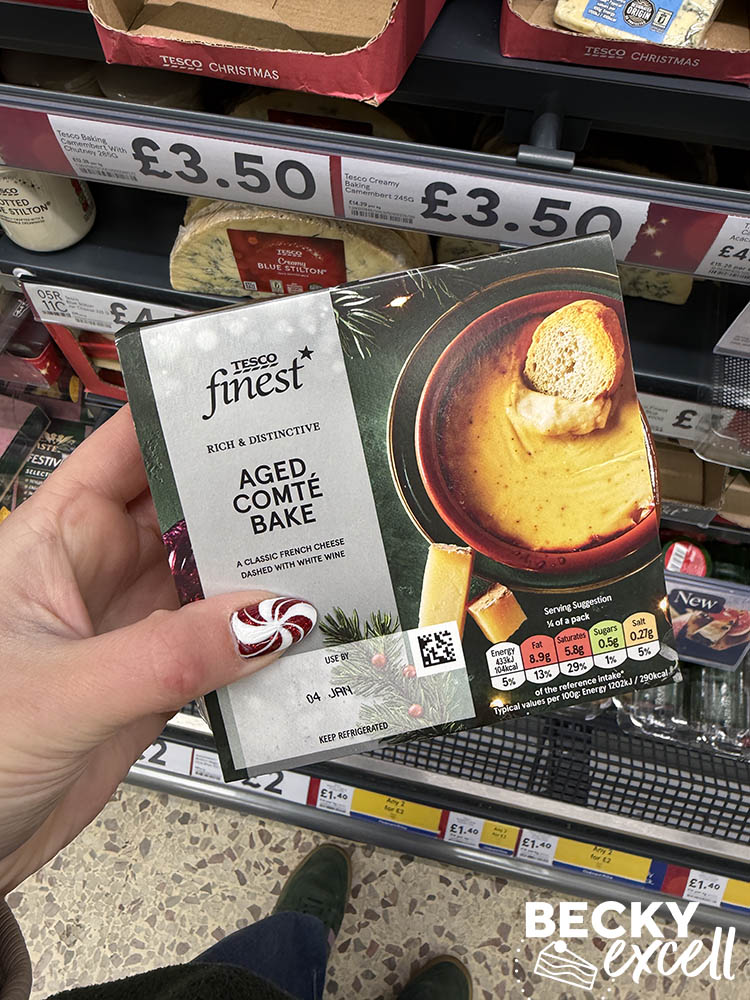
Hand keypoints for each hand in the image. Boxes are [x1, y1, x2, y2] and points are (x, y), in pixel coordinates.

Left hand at [0, 406, 314, 894]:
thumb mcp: (63, 688)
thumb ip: (170, 654)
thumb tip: (276, 617)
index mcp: (60, 536)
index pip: (127, 449)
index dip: (187, 416)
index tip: (257, 400)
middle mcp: (102, 569)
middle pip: (188, 511)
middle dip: (248, 495)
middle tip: (327, 480)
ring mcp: (133, 624)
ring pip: (212, 578)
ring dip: (265, 570)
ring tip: (337, 550)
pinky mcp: (156, 677)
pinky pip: (221, 645)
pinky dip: (262, 641)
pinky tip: (306, 631)